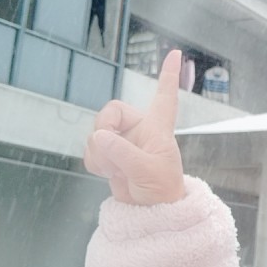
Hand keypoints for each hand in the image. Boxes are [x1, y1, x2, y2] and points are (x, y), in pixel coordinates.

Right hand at [84, 50, 186, 204]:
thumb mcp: (146, 171)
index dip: (169, 75)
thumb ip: (123, 153)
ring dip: (99, 153)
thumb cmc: (161, 190)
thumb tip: (99, 136)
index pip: (165, 97)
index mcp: (158, 129)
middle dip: (103, 127)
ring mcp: (123, 142)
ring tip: (115, 170)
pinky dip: (94, 162)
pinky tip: (108, 174)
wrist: (151, 212)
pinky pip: (91, 150)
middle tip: (105, 145)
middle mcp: (140, 130)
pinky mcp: (110, 156)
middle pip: (112, 110)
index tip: (175, 53)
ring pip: (97, 133)